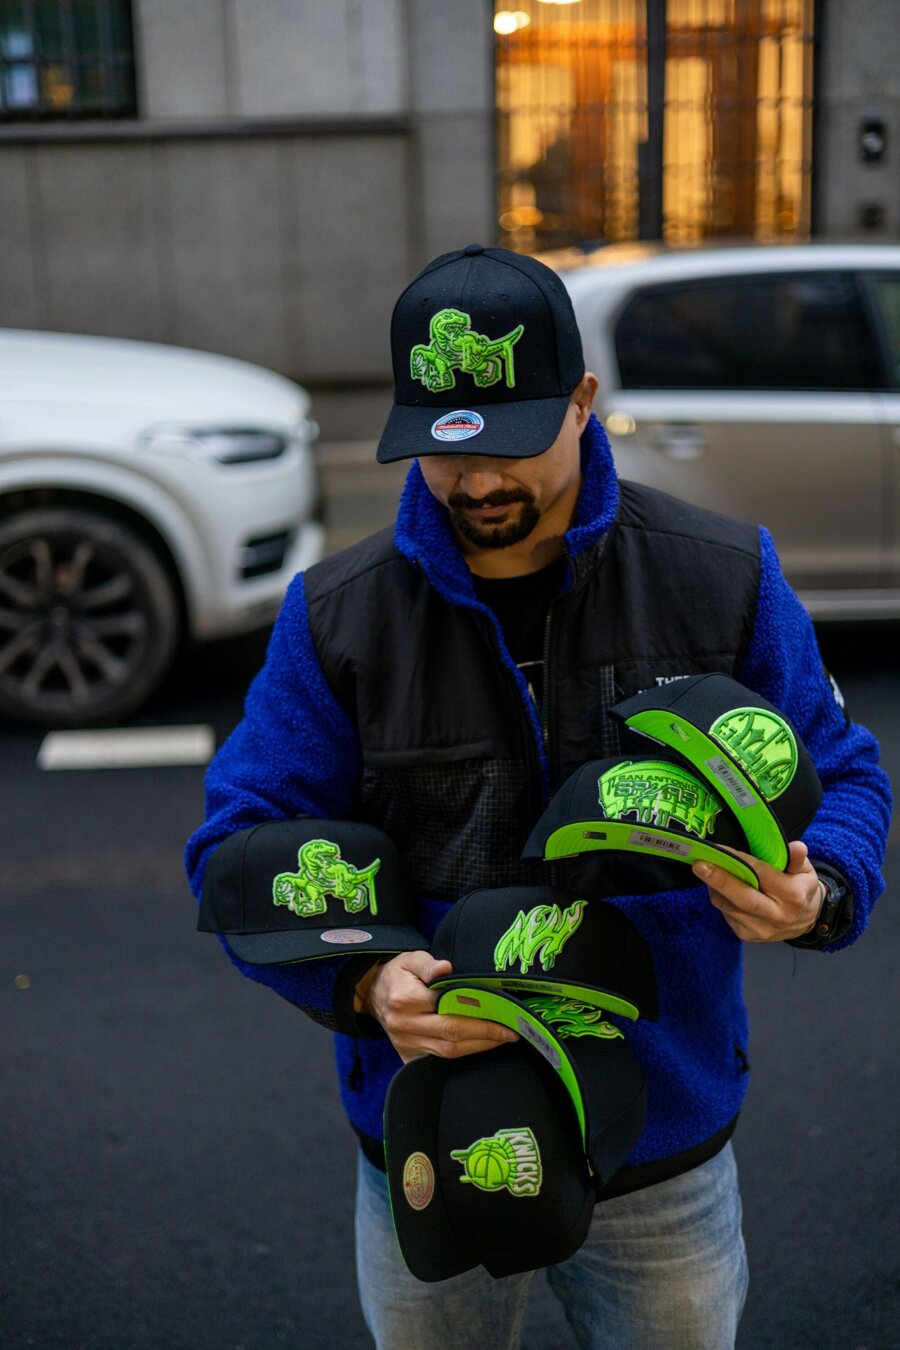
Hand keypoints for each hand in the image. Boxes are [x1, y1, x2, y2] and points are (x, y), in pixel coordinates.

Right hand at [354, 951, 517, 1063]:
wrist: (373, 994)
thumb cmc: (399, 974)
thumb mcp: (410, 959)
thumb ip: (428, 963)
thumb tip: (445, 968)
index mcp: (405, 999)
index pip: (447, 1008)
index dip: (477, 1011)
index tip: (502, 1011)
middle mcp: (404, 1025)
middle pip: (451, 1035)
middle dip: (485, 1034)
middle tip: (511, 1031)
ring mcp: (406, 1045)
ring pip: (448, 1052)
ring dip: (478, 1047)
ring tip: (502, 1038)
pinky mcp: (408, 1057)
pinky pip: (438, 1062)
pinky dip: (461, 1057)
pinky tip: (480, 1048)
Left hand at [692, 840, 821, 942]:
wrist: (806, 920)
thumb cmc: (801, 887)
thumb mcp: (805, 870)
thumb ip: (796, 859)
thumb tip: (797, 847)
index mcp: (792, 896)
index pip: (761, 875)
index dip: (739, 860)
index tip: (720, 849)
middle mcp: (777, 916)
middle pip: (743, 898)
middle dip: (718, 880)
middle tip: (699, 865)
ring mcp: (761, 929)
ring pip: (729, 906)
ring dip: (715, 888)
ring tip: (708, 870)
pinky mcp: (748, 936)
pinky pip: (727, 914)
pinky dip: (721, 899)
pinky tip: (720, 888)